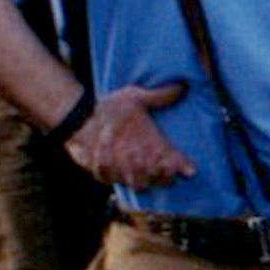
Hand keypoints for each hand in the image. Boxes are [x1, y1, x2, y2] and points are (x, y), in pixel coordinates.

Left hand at [68, 81, 195, 190]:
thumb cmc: (111, 108)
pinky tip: (101, 148)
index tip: (188, 166)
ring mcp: (124, 171)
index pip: (177, 164)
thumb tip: (182, 85)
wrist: (81, 117)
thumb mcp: (134, 98)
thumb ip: (157, 96)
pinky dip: (106, 164)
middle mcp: (143, 163)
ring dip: (135, 171)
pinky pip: (109, 176)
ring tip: (128, 153)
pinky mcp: (103, 174)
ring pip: (138, 184)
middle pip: (162, 181)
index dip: (184, 167)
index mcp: (155, 148)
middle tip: (153, 158)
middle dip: (160, 174)